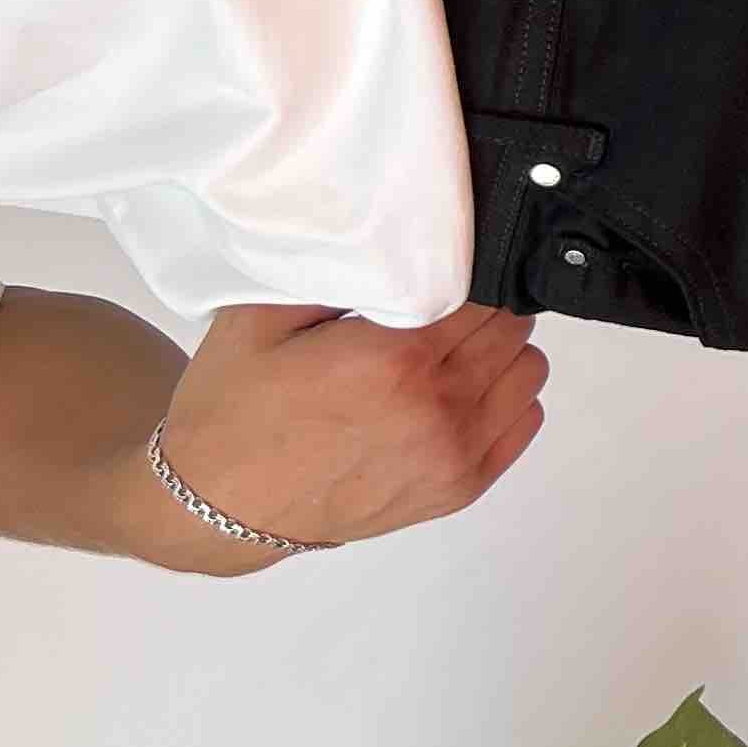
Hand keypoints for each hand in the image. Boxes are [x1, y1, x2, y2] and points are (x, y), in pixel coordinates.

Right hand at [142, 303, 549, 570]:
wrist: (219, 506)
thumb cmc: (234, 410)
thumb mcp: (261, 317)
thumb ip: (336, 272)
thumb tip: (396, 239)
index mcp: (393, 357)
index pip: (481, 289)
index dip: (464, 271)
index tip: (444, 269)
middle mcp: (436, 406)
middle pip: (511, 325)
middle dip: (483, 308)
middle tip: (443, 307)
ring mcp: (455, 452)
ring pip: (528, 369)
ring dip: (501, 351)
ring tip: (453, 349)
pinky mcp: (461, 488)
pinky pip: (525, 421)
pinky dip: (506, 398)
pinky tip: (460, 391)